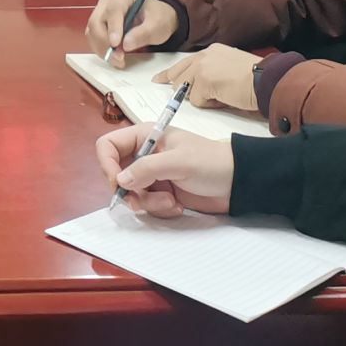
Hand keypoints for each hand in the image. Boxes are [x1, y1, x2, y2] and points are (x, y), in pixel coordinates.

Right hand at [86, 0, 181, 58]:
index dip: (113, 27)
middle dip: (105, 42)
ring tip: (118, 60)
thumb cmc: (158, 18)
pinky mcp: (98, 24)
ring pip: (92, 31)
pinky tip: (113, 56)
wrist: (156, 20)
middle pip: (97, 21)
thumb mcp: (158, 25)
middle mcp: (107, 1)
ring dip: (102, 48)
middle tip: (119, 58)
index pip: (113, 9)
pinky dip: (100, 49)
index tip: (116, 44)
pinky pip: (93, 37)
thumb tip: (126, 44)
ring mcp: (100, 12)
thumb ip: (143, 33)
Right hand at [96, 123, 233, 218]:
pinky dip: (160, 209)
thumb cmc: (211, 163)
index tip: (117, 183)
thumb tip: (120, 181)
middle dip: (132, 191)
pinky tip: (178, 205)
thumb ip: (147, 168)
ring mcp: (152, 176)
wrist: (238, 183)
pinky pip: (146, 205)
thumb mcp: (179, 162)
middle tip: (148, 197)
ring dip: (149, 203)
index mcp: (144, 137)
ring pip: (131, 194)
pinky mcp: (160, 193)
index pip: (108, 145)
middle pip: (116, 174)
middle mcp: (143, 155)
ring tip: (172, 202)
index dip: (107, 164)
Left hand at [154, 43, 263, 112]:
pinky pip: (198, 101)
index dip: (171, 73)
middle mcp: (204, 56)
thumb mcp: (229, 69)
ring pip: (186, 90)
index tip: (159, 79)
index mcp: (211, 52)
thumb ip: (211, 73)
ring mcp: (202, 67)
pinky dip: (211, 105)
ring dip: (203, 98)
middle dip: (181, 89)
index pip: (184, 63)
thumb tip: (195, 89)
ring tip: (224, 95)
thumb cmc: (255, 79)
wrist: (269, 81)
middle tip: (180, 92)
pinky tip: (226, 99)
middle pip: (178, 76)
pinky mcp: (204, 81)